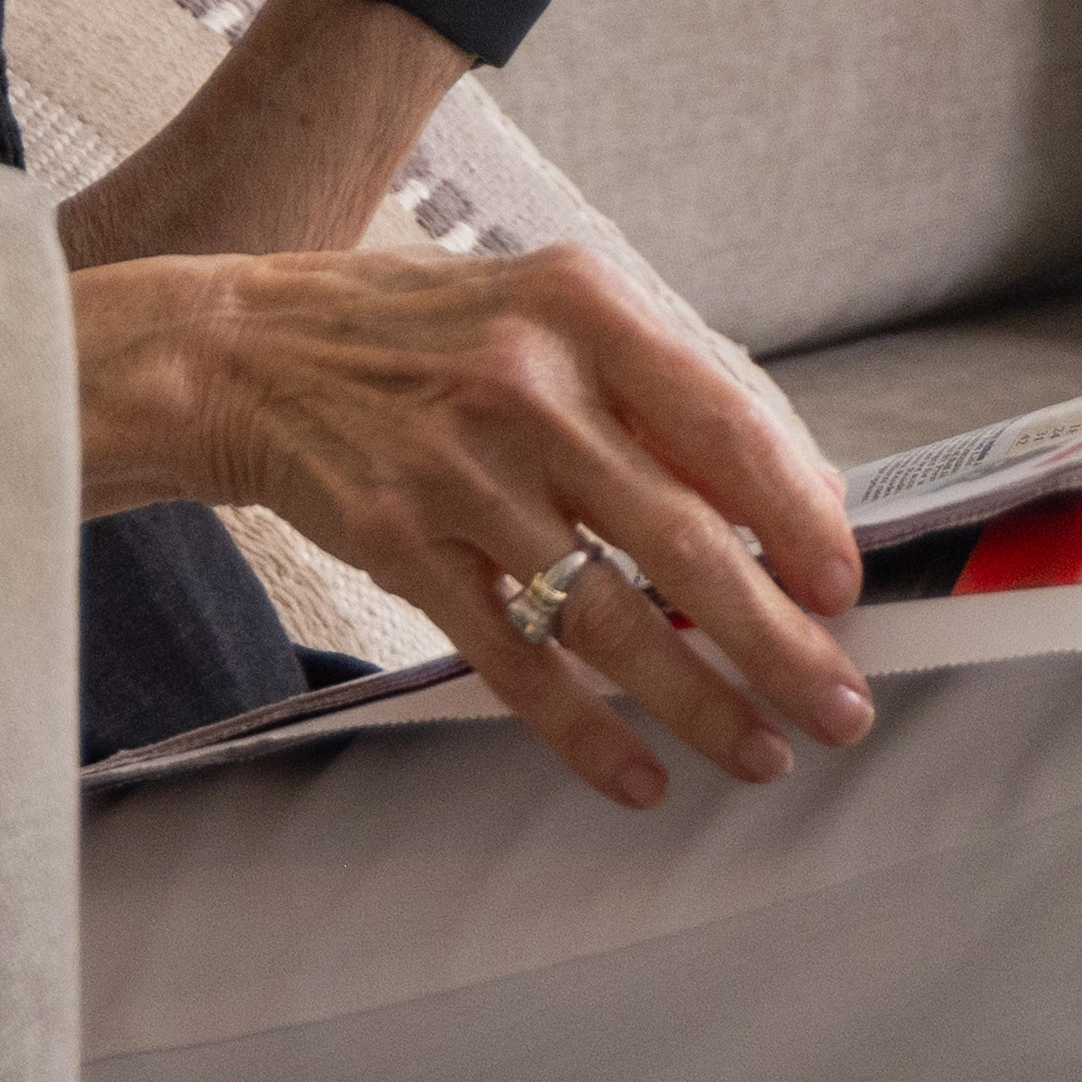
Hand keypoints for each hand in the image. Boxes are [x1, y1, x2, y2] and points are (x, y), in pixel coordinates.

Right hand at [82, 243, 871, 810]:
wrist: (240, 352)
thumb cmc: (415, 335)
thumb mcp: (541, 313)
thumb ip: (658, 391)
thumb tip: (796, 497)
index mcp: (580, 307)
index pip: (723, 423)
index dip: (797, 516)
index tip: (840, 586)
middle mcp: (525, 383)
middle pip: (683, 539)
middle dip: (776, 640)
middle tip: (838, 704)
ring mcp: (457, 470)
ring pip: (607, 616)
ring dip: (698, 700)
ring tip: (761, 752)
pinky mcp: (399, 544)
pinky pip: (513, 659)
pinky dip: (583, 730)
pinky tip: (637, 773)